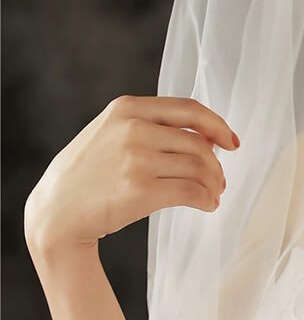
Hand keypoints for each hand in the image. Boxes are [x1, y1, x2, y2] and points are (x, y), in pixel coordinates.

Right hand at [24, 95, 239, 256]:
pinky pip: (191, 192)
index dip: (218, 125)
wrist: (57, 211)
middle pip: (199, 144)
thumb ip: (150, 126)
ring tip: (212, 195)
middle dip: (216, 166)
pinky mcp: (140, 190)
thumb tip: (205, 137)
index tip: (232, 142)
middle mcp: (133, 129)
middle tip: (219, 182)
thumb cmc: (88, 174)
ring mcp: (136, 159)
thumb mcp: (110, 132)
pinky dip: (206, 200)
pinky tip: (206, 205)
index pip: (189, 110)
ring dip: (213, 185)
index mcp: (127, 108)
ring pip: (199, 168)